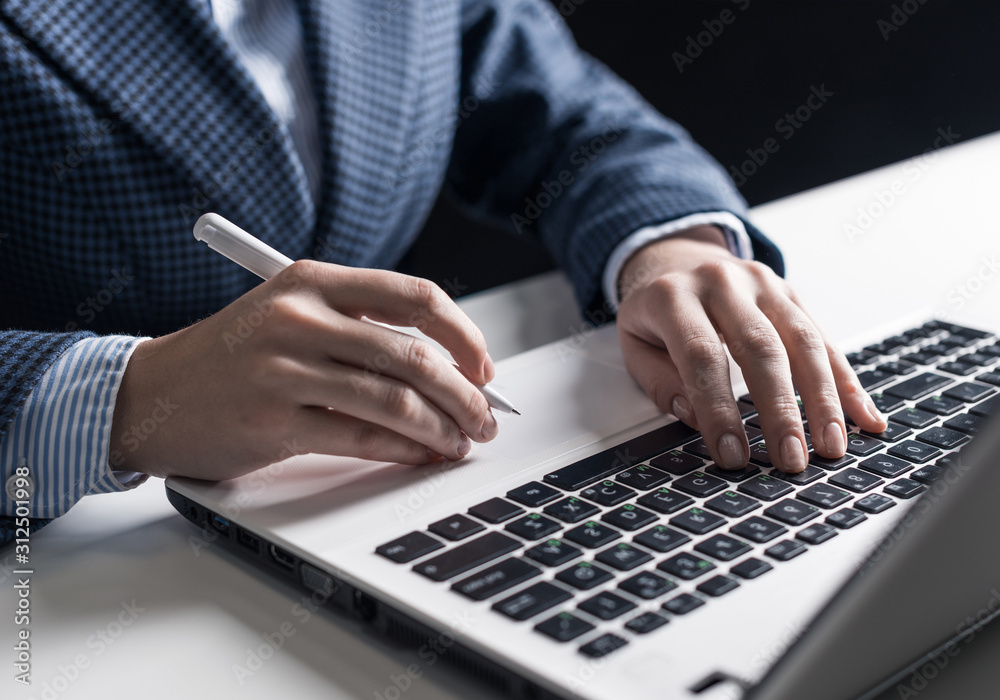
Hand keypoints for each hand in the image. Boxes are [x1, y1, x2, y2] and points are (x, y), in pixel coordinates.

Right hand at [110, 260, 497, 479]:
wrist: (153, 392)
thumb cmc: (235, 356)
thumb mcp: (292, 314)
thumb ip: (361, 328)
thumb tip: (448, 367)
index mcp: (312, 280)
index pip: (416, 297)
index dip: (464, 335)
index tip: (483, 368)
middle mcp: (301, 319)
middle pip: (414, 356)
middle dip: (465, 395)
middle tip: (486, 419)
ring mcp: (284, 370)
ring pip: (394, 401)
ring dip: (442, 428)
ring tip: (460, 443)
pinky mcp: (273, 422)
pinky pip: (361, 438)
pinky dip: (404, 451)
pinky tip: (422, 455)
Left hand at [615, 226, 886, 472]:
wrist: (676, 258)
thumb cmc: (655, 313)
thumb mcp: (633, 342)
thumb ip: (658, 380)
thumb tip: (695, 416)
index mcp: (674, 296)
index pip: (701, 356)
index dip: (719, 409)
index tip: (732, 455)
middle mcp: (723, 283)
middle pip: (761, 348)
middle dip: (780, 409)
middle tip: (790, 459)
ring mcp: (762, 284)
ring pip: (802, 341)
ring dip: (823, 399)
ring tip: (831, 446)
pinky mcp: (790, 293)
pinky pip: (824, 339)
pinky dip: (847, 382)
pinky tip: (864, 417)